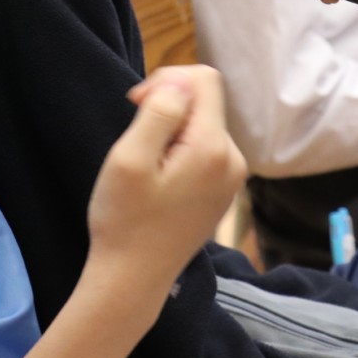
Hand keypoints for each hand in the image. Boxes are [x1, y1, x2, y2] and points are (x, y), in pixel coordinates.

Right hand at [85, 66, 245, 288]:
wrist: (133, 279)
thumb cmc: (125, 220)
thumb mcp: (130, 158)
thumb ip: (160, 111)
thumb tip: (180, 83)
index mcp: (213, 148)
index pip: (203, 78)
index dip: (166, 80)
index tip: (137, 107)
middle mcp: (233, 160)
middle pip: (204, 99)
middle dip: (168, 105)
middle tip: (135, 135)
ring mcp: (231, 177)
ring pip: (202, 122)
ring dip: (172, 129)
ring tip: (146, 162)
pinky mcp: (222, 189)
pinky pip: (204, 146)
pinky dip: (179, 148)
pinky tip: (158, 176)